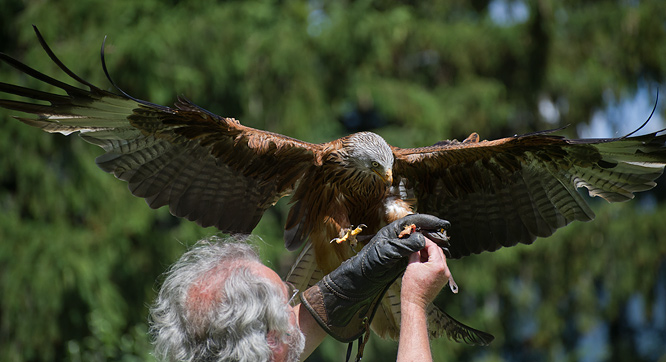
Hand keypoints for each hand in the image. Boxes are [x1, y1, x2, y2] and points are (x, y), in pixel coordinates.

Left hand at [300, 214, 449, 341]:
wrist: (362, 277)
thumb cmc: (370, 261)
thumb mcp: (388, 252)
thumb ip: (405, 245)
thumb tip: (423, 238)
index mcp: (394, 230)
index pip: (415, 221)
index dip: (430, 221)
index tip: (443, 223)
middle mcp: (398, 235)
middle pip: (420, 230)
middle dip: (434, 232)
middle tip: (447, 236)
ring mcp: (400, 246)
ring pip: (420, 241)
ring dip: (433, 243)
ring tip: (446, 247)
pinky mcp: (402, 257)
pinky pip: (418, 251)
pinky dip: (428, 252)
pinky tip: (436, 256)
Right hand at [401, 239, 451, 309]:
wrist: (415, 303)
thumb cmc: (412, 287)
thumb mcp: (412, 266)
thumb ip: (415, 252)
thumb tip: (416, 243)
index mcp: (438, 266)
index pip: (433, 246)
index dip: (425, 241)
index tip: (418, 237)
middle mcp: (445, 270)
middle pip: (438, 251)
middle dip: (428, 247)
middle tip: (418, 244)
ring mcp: (445, 275)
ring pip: (440, 258)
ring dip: (430, 254)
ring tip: (419, 253)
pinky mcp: (443, 279)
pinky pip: (440, 266)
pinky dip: (433, 261)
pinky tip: (423, 261)